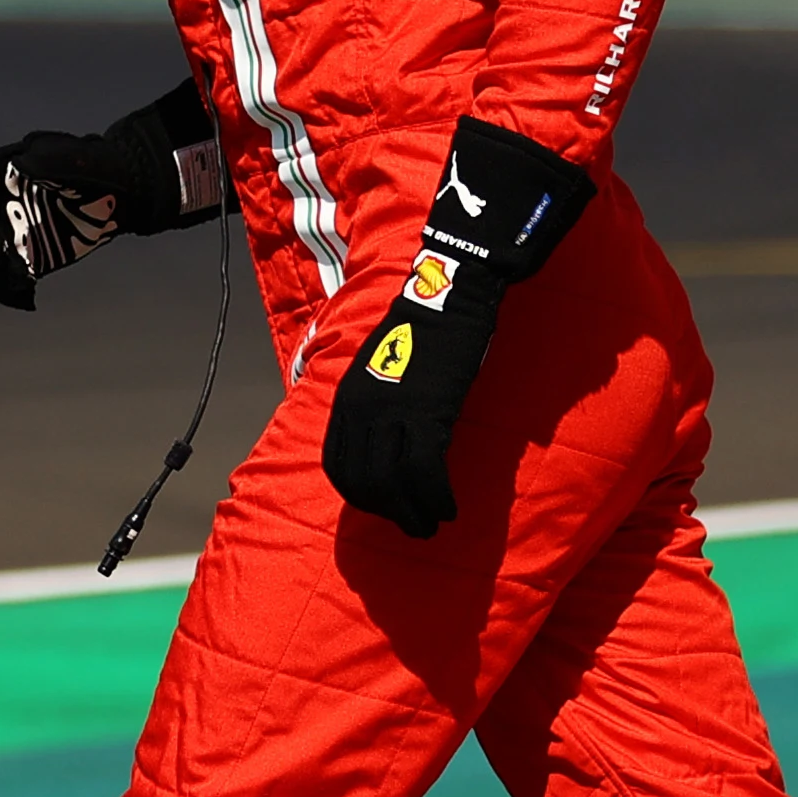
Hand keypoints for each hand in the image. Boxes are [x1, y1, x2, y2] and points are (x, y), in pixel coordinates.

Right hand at [0, 78, 221, 308]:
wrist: (120, 192)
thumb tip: (21, 164)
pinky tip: (27, 299)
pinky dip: (10, 293)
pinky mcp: (26, 260)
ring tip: (16, 275)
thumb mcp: (74, 154)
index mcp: (2, 170)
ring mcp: (10, 233)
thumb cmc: (94, 166)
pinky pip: (6, 281)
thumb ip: (48, 158)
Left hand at [321, 116, 593, 535]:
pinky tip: (447, 510)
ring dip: (408, 513)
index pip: (339, 455)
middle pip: (358, 477)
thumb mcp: (395, 343)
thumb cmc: (434, 301)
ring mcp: (394, 404)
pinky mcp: (428, 405)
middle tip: (409, 527)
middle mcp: (364, 399)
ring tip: (430, 527)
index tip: (381, 505)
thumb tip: (395, 401)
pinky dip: (431, 498)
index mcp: (353, 383)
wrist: (458, 269)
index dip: (358, 488)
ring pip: (390, 482)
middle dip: (381, 509)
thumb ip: (388, 376)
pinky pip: (423, 469)